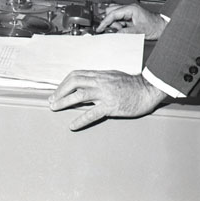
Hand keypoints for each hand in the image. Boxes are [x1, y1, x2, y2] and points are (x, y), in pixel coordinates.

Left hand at [48, 70, 166, 129]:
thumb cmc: (133, 85)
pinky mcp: (111, 106)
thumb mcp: (113, 77)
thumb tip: (87, 86)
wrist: (148, 90)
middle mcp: (100, 82)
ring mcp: (105, 94)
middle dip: (60, 91)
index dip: (64, 83)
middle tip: (52, 101)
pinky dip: (80, 120)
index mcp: (101, 75)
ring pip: (79, 95)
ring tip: (55, 108)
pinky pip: (92, 113)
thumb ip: (100, 81)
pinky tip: (73, 125)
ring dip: (64, 101)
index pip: (77, 75)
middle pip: (74, 82)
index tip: (57, 92)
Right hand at [97, 3, 165, 38]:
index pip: (113, 13)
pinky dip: (118, 25)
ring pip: (115, 15)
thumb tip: (115, 34)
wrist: (162, 26)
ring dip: (114, 24)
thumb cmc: (154, 26)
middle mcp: (129, 8)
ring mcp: (129, 11)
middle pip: (112, 11)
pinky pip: (119, 19)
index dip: (105, 21)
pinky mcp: (130, 16)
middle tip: (114, 30)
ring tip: (121, 31)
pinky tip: (122, 30)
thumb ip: (126, 32)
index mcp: (131, 9)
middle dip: (110, 21)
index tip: (100, 28)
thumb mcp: (139, 31)